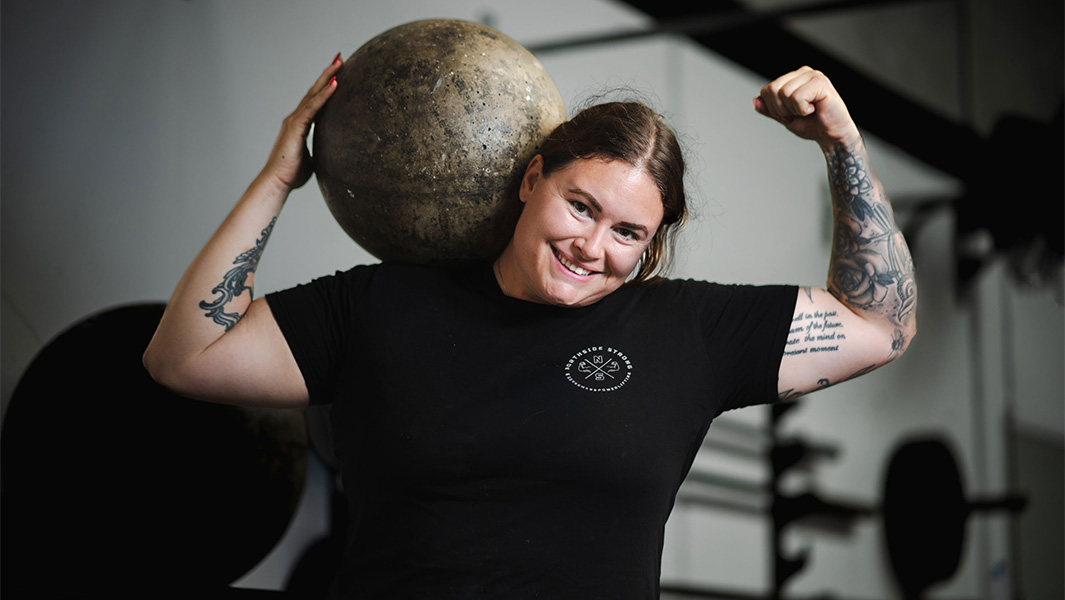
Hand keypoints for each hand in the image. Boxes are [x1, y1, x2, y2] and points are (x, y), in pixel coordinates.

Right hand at [263, 54, 341, 190]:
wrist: (276, 182)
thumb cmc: (291, 174)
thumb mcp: (312, 159)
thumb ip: (319, 151)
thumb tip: (332, 154)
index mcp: (299, 125)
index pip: (315, 100)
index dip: (325, 86)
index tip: (337, 72)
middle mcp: (295, 118)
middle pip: (314, 91)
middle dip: (327, 73)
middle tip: (340, 58)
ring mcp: (294, 121)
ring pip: (314, 94)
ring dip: (328, 77)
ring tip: (340, 62)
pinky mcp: (296, 127)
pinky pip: (313, 108)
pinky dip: (324, 95)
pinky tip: (335, 84)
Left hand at [753, 66, 860, 148]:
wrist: (832, 136)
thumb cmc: (812, 125)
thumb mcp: (785, 118)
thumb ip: (770, 109)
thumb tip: (755, 100)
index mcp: (793, 78)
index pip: (767, 90)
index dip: (773, 108)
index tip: (790, 114)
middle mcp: (803, 73)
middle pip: (772, 89)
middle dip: (781, 109)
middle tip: (798, 114)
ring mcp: (812, 75)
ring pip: (784, 93)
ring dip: (794, 110)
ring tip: (808, 111)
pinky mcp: (821, 82)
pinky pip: (797, 97)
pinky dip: (802, 109)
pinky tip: (814, 109)